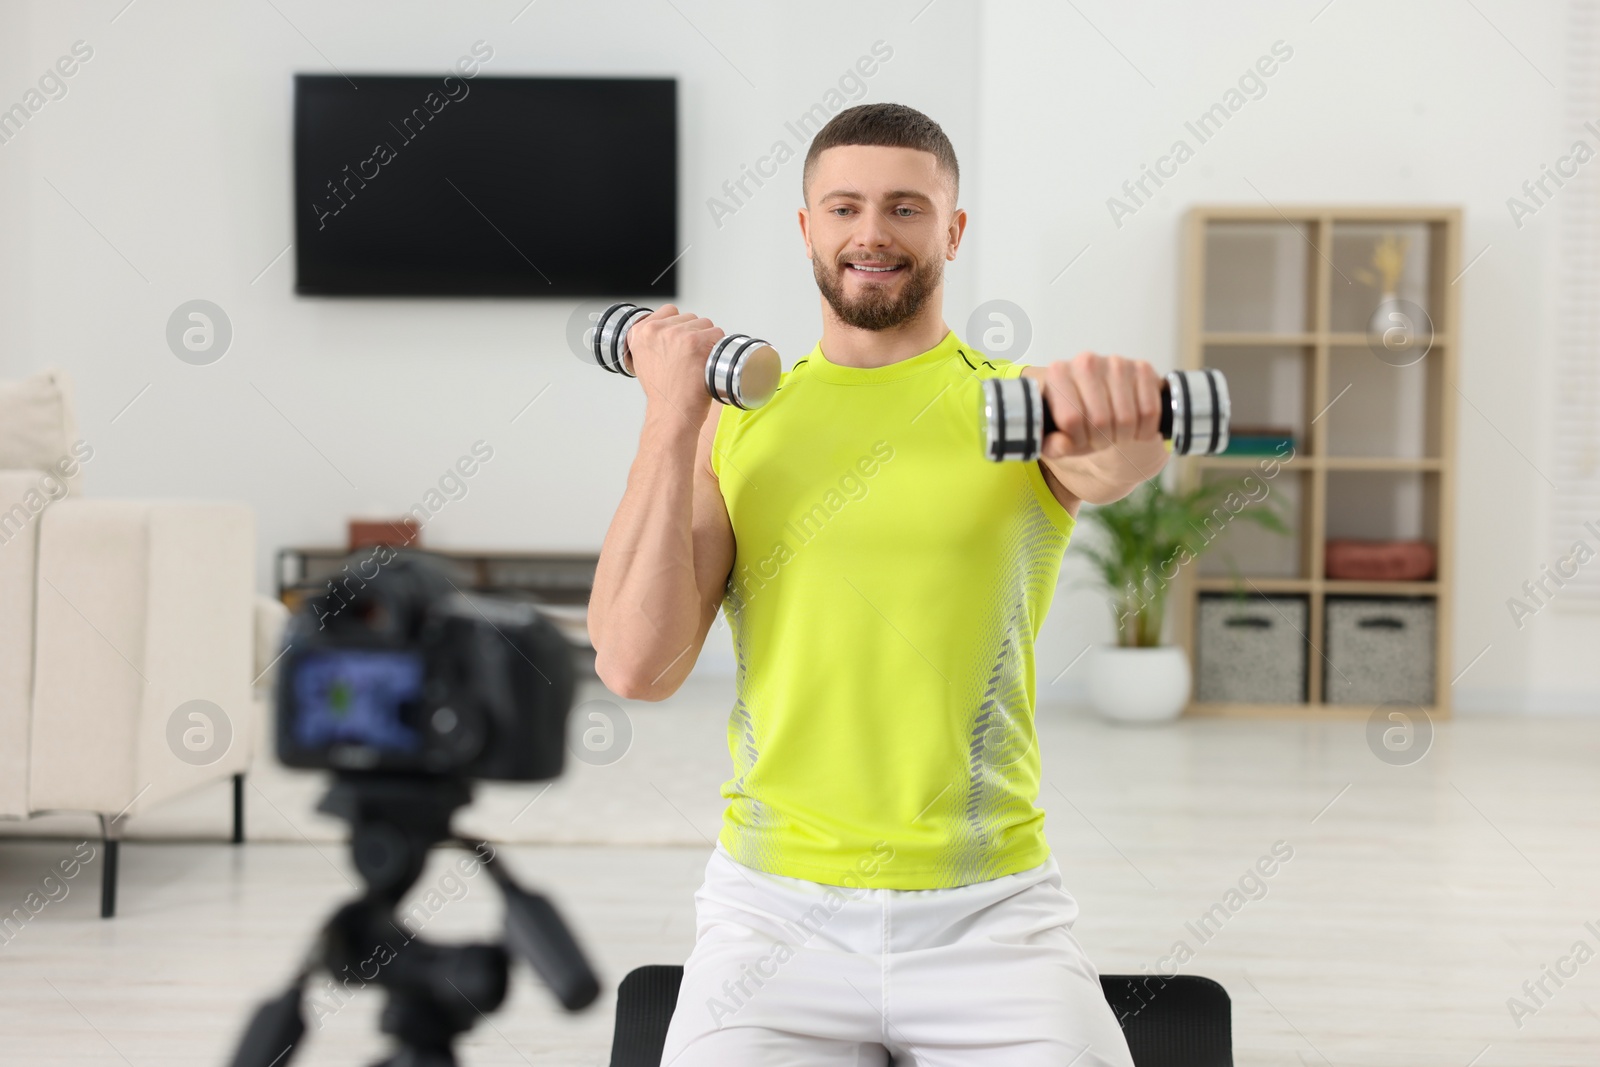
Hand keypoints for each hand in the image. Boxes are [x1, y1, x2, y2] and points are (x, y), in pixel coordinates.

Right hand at [624, 304, 725, 417]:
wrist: (672, 413)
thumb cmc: (663, 393)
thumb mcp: (643, 362)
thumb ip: (651, 342)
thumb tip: (666, 332)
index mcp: (640, 332)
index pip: (669, 311)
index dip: (679, 326)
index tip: (681, 344)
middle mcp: (656, 329)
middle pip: (689, 317)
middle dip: (694, 335)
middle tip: (690, 360)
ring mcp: (676, 334)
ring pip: (705, 324)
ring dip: (707, 340)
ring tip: (698, 363)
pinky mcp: (696, 341)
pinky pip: (717, 334)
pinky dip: (718, 347)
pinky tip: (708, 362)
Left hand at [1032, 352, 1163, 459]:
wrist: (1108, 404)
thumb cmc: (1080, 419)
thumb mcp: (1059, 436)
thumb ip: (1052, 445)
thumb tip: (1062, 444)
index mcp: (1058, 374)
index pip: (1071, 419)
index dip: (1078, 440)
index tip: (1080, 440)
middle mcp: (1086, 362)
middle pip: (1100, 420)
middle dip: (1102, 440)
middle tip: (1101, 439)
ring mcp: (1116, 363)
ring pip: (1126, 418)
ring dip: (1124, 436)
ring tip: (1116, 433)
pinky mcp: (1143, 368)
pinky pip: (1150, 411)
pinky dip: (1145, 429)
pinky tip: (1136, 427)